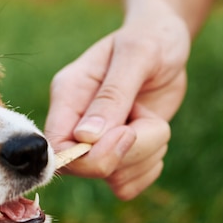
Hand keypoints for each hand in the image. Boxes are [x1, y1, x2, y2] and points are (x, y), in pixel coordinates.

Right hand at [45, 11, 189, 198]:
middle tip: (146, 120)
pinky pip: (128, 184)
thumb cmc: (150, 38)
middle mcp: (75, 122)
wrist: (166, 42)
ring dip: (145, 155)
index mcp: (68, 95)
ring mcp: (96, 142)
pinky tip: (154, 135)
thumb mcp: (137, 55)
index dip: (89, 155)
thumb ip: (111, 95)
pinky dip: (149, 168)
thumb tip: (86, 138)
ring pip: (113, 178)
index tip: (127, 133)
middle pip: (84, 168)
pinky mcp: (118, 154)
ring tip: (151, 118)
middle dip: (127, 153)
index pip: (57, 145)